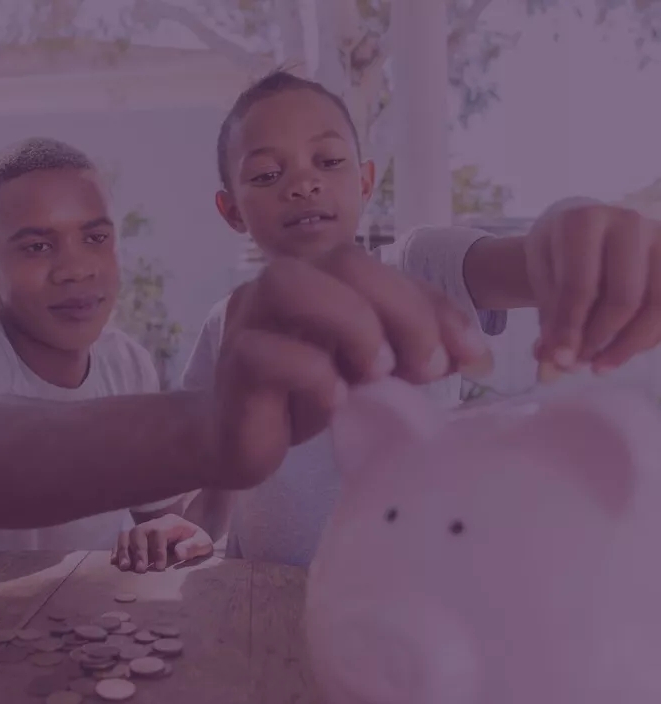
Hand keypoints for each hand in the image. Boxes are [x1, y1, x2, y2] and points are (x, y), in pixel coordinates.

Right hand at [111, 514, 213, 572]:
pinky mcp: (135, 538)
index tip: (160, 567)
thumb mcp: (204, 544)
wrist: (191, 539)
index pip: (159, 532)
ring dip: (124, 550)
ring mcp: (144, 529)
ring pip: (127, 534)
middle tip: (140, 569)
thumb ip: (194, 547)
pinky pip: (121, 539)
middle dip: (138, 551)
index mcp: (172, 523)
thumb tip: (178, 552)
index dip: (157, 549)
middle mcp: (155, 523)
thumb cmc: (196, 543)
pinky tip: (115, 562)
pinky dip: (117, 549)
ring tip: (125, 567)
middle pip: (140, 531)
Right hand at [209, 243, 494, 488]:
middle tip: (425, 368)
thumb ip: (411, 351)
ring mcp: (249, 319)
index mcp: (319, 279)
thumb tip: (474, 355)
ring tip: (376, 373)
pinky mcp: (232, 361)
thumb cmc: (303, 396)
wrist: (237, 440)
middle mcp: (281, 284)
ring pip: (290, 284)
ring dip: (350, 324)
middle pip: (343, 260)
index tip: (473, 356)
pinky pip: (266, 352)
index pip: (383, 269)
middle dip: (401, 310)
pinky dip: (312, 374)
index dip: (435, 306)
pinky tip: (334, 402)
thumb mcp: (368, 369)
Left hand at [524, 199, 660, 375]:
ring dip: (628, 345)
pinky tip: (621, 351)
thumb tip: (557, 361)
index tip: (560, 360)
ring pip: (657, 306)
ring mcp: (659, 237)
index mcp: (583, 222)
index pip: (579, 285)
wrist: (580, 235)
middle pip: (624, 298)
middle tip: (578, 364)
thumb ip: (551, 316)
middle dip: (600, 339)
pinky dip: (647, 338)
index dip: (570, 328)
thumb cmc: (557, 256)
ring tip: (599, 366)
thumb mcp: (541, 279)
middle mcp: (627, 223)